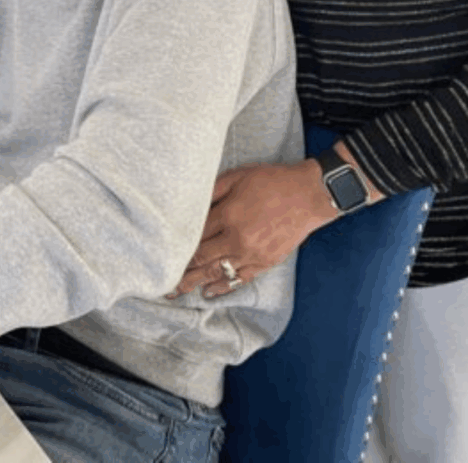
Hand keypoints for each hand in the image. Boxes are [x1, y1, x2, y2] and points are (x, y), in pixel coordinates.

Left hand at [166, 159, 337, 299]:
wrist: (308, 195)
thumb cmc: (272, 181)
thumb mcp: (238, 176)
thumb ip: (212, 190)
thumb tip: (189, 203)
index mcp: (228, 215)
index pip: (194, 235)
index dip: (175, 245)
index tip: (159, 252)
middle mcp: (237, 239)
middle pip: (201, 258)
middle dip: (179, 270)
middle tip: (159, 280)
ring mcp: (251, 254)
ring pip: (217, 273)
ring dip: (194, 283)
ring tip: (175, 291)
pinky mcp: (264, 263)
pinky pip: (239, 280)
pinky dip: (222, 287)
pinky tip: (208, 292)